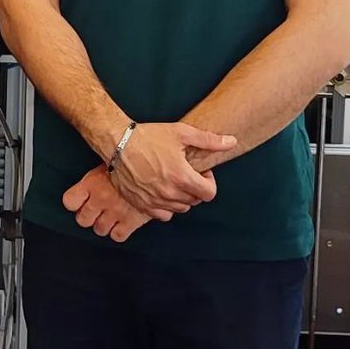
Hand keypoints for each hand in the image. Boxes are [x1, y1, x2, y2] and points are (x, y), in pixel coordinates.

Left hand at [62, 165, 150, 242]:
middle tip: (96, 210)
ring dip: (103, 225)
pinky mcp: (130, 221)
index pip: (69, 201)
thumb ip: (99, 174)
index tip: (80, 200)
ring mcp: (114, 212)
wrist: (155, 168)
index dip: (74, 202)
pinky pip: (117, 236)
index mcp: (92, 183)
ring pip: (99, 230)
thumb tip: (95, 169)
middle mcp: (100, 199)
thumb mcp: (110, 161)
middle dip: (88, 217)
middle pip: (82, 220)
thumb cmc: (132, 161)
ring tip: (111, 216)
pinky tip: (122, 223)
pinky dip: (119, 232)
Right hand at [109, 122, 235, 218]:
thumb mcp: (180, 133)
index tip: (200, 171)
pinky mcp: (142, 204)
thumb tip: (232, 142)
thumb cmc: (148, 136)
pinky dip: (166, 207)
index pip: (209, 194)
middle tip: (185, 173)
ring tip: (172, 180)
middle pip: (195, 201)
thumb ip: (209, 140)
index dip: (209, 182)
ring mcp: (155, 200)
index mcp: (183, 177)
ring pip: (180, 209)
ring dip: (181, 197)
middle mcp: (170, 192)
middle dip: (195, 188)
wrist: (117, 142)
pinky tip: (162, 191)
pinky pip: (163, 215)